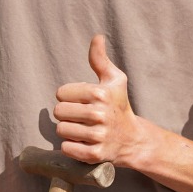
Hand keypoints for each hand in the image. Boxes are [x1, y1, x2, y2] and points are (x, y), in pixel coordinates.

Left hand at [54, 35, 142, 165]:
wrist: (134, 139)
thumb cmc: (119, 106)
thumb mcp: (114, 80)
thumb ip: (100, 59)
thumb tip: (97, 37)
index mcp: (100, 93)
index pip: (61, 93)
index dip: (69, 97)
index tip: (83, 102)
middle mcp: (99, 114)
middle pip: (58, 112)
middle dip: (67, 115)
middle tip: (82, 118)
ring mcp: (98, 136)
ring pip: (61, 130)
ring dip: (69, 131)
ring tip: (84, 130)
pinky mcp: (95, 154)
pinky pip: (67, 148)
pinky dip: (71, 147)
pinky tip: (84, 143)